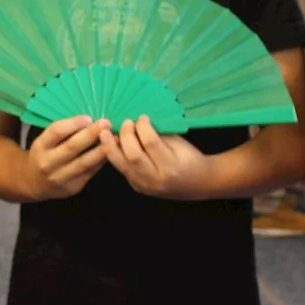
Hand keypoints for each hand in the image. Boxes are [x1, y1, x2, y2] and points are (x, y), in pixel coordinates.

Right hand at [23, 115, 110, 199]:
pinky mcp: (73, 187)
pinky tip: (111, 152)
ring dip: (101, 149)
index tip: (89, 117)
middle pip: (72, 146)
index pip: (56, 132)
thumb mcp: (45, 141)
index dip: (73, 123)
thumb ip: (63, 132)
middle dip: (91, 134)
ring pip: (84, 162)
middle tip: (106, 123)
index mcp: (40, 146)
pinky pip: (90, 172)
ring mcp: (60, 177)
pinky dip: (101, 161)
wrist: (34, 183)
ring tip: (115, 138)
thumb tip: (90, 120)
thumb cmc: (44, 154)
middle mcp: (48, 163)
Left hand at [100, 115, 214, 199]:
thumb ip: (158, 134)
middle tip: (126, 122)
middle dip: (125, 136)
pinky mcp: (138, 187)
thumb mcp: (179, 143)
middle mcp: (156, 180)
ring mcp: (145, 186)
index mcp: (170, 167)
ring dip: (111, 147)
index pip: (151, 143)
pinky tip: (110, 144)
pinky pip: (122, 170)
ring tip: (105, 132)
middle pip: (133, 156)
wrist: (199, 184)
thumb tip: (138, 121)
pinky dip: (115, 156)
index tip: (142, 117)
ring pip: (122, 165)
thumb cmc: (190, 159)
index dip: (143, 127)